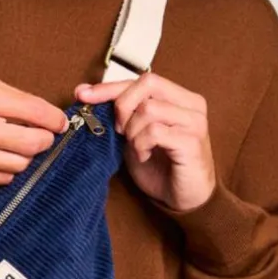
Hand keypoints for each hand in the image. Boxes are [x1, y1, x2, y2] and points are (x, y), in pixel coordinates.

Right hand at [0, 76, 69, 187]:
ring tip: (14, 146)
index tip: (59, 123)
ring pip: (21, 164)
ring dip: (24, 156)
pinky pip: (3, 178)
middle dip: (44, 140)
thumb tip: (45, 114)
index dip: (55, 120)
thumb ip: (12, 96)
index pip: (37, 112)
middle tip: (42, 137)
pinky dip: (6, 168)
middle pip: (34, 143)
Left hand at [74, 72, 215, 211]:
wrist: (182, 198)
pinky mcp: (192, 142)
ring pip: (149, 109)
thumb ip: (121, 111)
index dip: (110, 86)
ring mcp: (195, 122)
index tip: (83, 94)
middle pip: (148, 84)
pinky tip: (144, 155)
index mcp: (180, 97)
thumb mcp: (134, 132)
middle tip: (120, 131)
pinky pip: (154, 132)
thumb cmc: (159, 165)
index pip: (143, 80)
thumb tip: (84, 91)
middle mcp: (191, 105)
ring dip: (132, 131)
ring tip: (137, 147)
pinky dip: (141, 144)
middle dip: (124, 107)